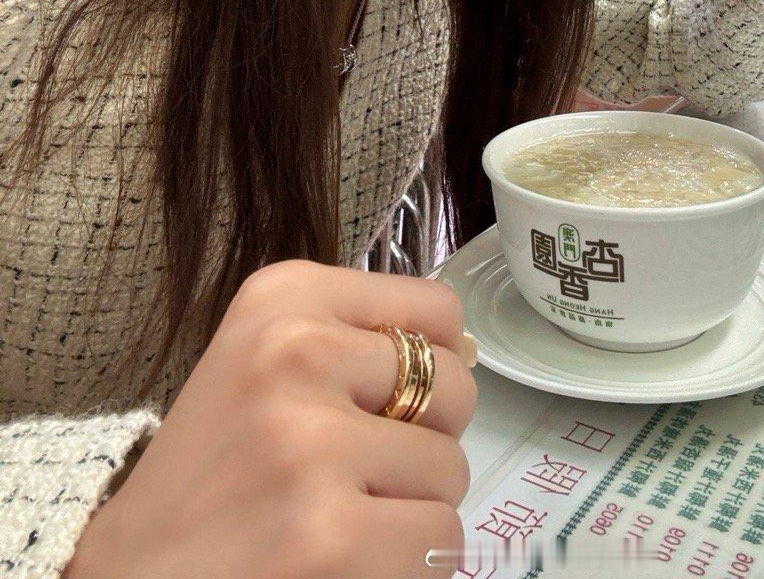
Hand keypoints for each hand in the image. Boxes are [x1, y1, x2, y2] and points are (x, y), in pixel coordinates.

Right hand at [64, 261, 477, 578]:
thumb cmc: (208, 481)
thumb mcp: (265, 368)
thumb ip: (359, 345)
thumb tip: (468, 350)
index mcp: (281, 297)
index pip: (435, 311)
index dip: (430, 367)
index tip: (379, 402)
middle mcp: (296, 352)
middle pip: (456, 388)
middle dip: (424, 442)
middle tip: (351, 475)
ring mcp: (314, 444)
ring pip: (452, 474)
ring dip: (411, 511)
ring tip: (336, 523)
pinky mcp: (331, 535)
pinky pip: (439, 542)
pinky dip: (406, 567)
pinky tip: (341, 566)